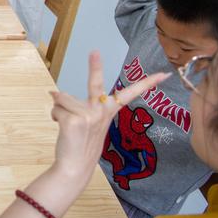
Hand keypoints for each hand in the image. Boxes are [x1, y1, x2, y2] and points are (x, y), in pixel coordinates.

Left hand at [50, 52, 168, 182]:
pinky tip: (62, 129)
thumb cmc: (81, 143)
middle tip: (94, 51)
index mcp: (109, 111)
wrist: (75, 166)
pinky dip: (54, 116)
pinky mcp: (75, 120)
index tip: (164, 73)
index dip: (147, 83)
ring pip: (63, 98)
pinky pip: (56, 108)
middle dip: (96, 66)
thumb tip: (53, 92)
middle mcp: (101, 111)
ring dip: (60, 110)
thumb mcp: (85, 121)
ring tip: (67, 126)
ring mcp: (89, 115)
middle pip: (96, 83)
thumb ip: (74, 105)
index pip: (129, 94)